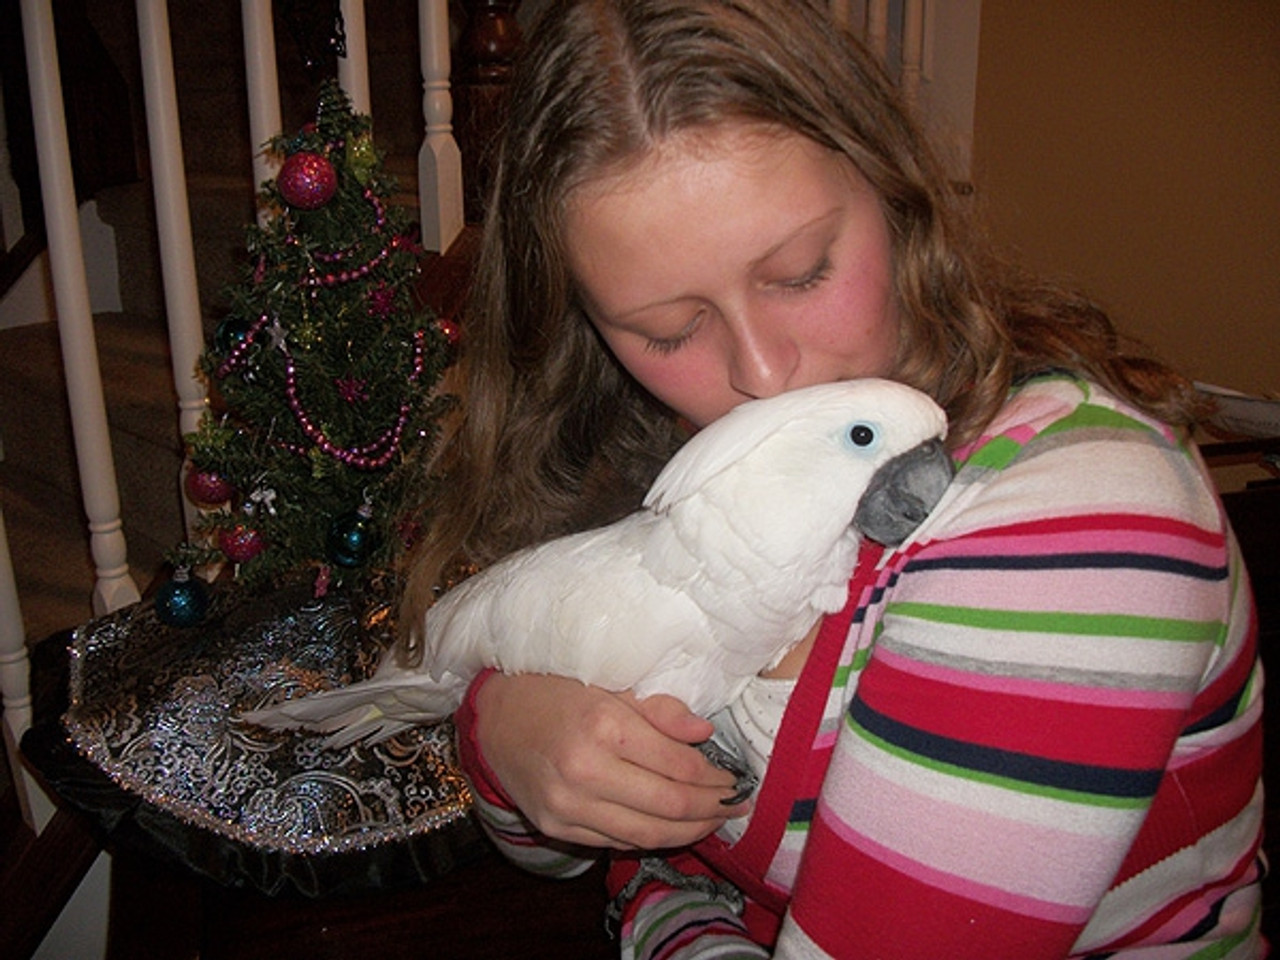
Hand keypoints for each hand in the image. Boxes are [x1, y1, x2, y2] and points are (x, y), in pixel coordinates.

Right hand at [473, 673, 749, 849]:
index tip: (733, 777)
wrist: (493, 716)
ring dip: (688, 832)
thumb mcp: (609, 683)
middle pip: (668, 806)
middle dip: (710, 810)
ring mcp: (568, 806)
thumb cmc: (555, 690)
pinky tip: (669, 827)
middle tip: (734, 806)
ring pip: (646, 834)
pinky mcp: (556, 827)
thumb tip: (705, 732)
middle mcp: (585, 771)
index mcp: (604, 726)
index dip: (714, 777)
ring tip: (712, 823)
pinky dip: (649, 837)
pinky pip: (616, 842)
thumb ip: (659, 709)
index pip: (678, 766)